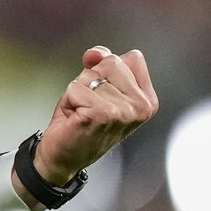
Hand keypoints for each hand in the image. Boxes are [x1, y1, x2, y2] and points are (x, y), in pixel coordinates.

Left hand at [34, 45, 157, 185]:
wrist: (63, 157)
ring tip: (82, 112)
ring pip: (90, 75)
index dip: (108, 67)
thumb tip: (94, 53)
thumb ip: (101, 62)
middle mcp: (141, 106)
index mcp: (147, 99)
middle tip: (89, 104)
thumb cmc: (80, 120)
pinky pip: (75, 88)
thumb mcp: (96, 85)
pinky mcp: (102, 115)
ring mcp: (124, 112)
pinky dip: (68, 100)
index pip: (131, 57)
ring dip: (78, 92)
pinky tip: (75, 118)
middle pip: (111, 62)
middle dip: (91, 79)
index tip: (102, 92)